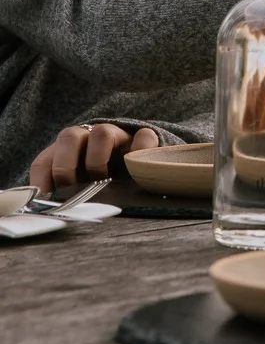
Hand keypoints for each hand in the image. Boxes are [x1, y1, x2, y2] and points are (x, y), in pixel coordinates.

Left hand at [30, 123, 158, 191]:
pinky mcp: (141, 137)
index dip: (42, 181)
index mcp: (65, 152)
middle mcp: (87, 138)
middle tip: (72, 186)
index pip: (45, 161)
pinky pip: (143, 137)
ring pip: (102, 133)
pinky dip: (139, 151)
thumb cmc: (98, 182)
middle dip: (65, 165)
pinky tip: (136, 172)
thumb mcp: (77, 188)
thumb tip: (47, 210)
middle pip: (69, 136)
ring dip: (97, 160)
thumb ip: (62, 194)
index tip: (47, 199)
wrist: (135, 166)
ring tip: (104, 181)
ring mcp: (116, 134)